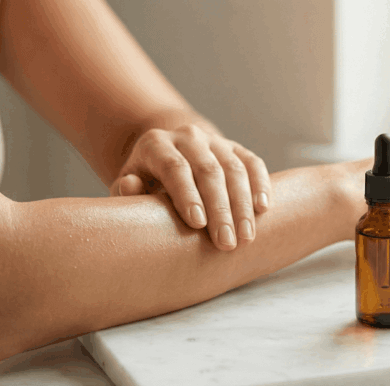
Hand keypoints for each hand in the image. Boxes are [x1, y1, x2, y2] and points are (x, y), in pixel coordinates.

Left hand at [109, 124, 270, 250]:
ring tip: (246, 237)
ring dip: (243, 205)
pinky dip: (261, 184)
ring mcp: (214, 140)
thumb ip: (127, 189)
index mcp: (155, 144)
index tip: (198, 224)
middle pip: (208, 171)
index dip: (187, 195)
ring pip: (234, 169)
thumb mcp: (130, 185)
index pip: (174, 167)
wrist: (167, 157)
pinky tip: (263, 208)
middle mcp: (187, 137)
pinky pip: (253, 163)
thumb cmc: (146, 183)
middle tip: (227, 243)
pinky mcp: (235, 148)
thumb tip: (130, 186)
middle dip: (220, 210)